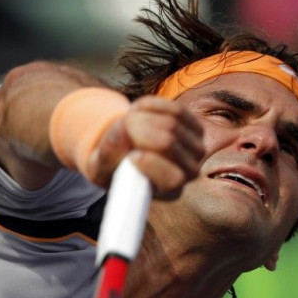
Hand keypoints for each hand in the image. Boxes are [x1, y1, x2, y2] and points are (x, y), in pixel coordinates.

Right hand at [85, 96, 204, 199]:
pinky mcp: (196, 129)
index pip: (173, 179)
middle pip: (168, 143)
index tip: (132, 156)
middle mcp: (189, 173)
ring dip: (142, 116)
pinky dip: (153, 106)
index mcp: (170, 191)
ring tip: (128, 121)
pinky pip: (176, 110)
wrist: (128, 151)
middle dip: (138, 130)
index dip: (151, 164)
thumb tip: (123, 131)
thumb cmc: (114, 166)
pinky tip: (138, 110)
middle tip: (122, 126)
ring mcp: (196, 150)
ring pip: (172, 123)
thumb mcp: (101, 167)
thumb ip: (110, 155)